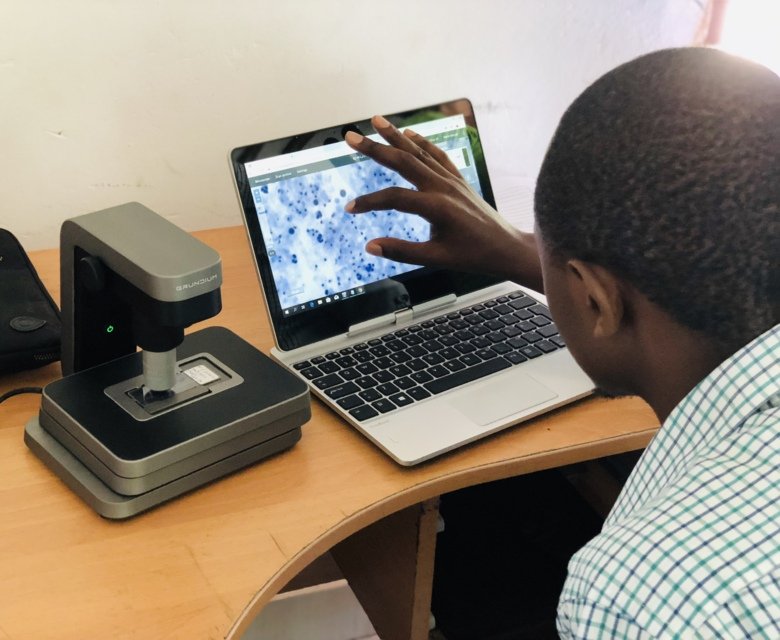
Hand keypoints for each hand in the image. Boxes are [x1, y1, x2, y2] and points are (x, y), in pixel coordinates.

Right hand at [344, 115, 542, 291]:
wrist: (506, 249)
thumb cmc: (473, 256)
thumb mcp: (436, 259)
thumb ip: (402, 251)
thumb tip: (370, 246)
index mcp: (436, 207)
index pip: (394, 198)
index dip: (369, 202)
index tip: (350, 209)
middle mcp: (443, 187)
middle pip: (403, 161)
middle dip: (375, 148)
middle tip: (351, 137)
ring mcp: (452, 180)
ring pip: (419, 152)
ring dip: (395, 136)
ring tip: (376, 120)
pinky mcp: (458, 180)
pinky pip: (437, 155)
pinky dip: (422, 142)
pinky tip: (408, 134)